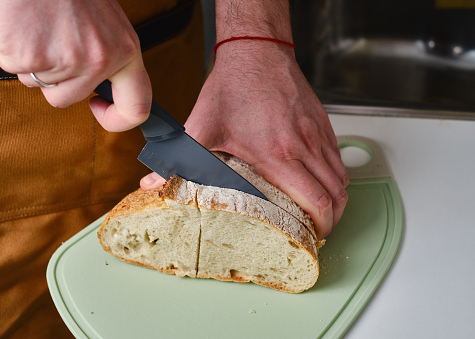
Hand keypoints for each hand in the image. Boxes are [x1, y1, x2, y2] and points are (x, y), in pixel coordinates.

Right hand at [0, 0, 150, 131]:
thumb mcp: (106, 22)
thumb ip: (108, 55)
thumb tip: (100, 87)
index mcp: (125, 51)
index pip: (137, 107)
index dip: (118, 119)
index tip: (99, 107)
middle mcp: (99, 61)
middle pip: (68, 100)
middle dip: (55, 81)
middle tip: (53, 43)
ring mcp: (65, 62)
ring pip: (39, 85)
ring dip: (34, 63)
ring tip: (40, 28)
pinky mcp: (30, 57)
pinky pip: (14, 69)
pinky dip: (13, 50)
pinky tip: (23, 26)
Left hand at [142, 42, 347, 238]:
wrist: (256, 51)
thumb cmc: (233, 87)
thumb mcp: (202, 126)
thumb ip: (179, 160)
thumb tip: (152, 186)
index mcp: (278, 155)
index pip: (316, 202)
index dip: (320, 227)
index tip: (310, 238)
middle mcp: (304, 146)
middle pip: (336, 196)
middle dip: (331, 221)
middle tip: (315, 231)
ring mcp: (317, 134)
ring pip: (342, 178)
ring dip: (335, 200)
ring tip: (320, 211)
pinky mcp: (323, 123)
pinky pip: (339, 157)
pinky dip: (335, 177)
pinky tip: (320, 180)